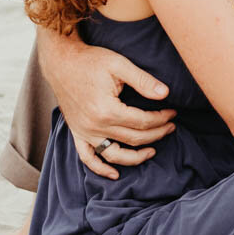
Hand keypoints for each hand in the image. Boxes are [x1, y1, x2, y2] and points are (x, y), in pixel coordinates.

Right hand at [39, 32, 176, 180]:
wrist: (61, 62)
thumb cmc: (90, 61)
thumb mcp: (119, 65)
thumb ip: (143, 81)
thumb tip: (165, 93)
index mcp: (107, 110)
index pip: (142, 121)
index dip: (161, 119)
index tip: (172, 113)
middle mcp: (95, 126)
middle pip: (133, 139)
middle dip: (156, 134)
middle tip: (170, 127)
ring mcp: (84, 132)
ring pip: (114, 155)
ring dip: (135, 158)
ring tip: (152, 152)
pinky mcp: (77, 133)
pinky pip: (88, 158)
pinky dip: (101, 169)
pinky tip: (115, 174)